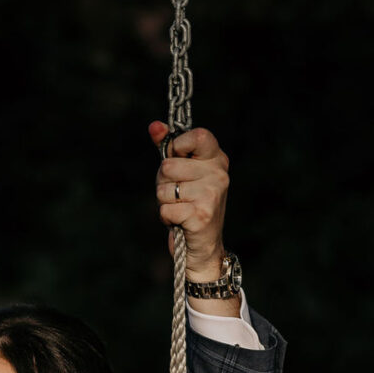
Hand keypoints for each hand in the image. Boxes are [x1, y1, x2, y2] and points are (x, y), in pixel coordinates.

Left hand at [148, 123, 229, 284]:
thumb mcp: (178, 172)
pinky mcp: (202, 216)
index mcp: (216, 159)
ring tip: (180, 208)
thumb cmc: (188, 204)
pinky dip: (166, 217)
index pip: (198, 136)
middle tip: (177, 193)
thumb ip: (168, 147)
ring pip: (165, 189)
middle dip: (163, 182)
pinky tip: (180, 221)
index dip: (178, 145)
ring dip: (164, 202)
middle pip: (169, 165)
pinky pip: (166, 209)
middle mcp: (219, 174)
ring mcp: (212, 195)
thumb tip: (154, 125)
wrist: (202, 247)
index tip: (177, 157)